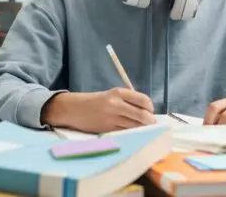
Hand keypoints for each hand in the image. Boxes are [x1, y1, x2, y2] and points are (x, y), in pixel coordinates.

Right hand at [41, 87, 156, 133]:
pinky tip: (132, 132)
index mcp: (118, 92)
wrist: (73, 109)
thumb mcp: (111, 95)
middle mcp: (115, 104)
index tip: (150, 111)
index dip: (150, 107)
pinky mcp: (107, 129)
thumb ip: (127, 101)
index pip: (143, 100)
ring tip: (144, 129)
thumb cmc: (94, 101)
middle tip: (152, 123)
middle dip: (150, 121)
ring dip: (142, 128)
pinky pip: (125, 132)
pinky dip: (131, 133)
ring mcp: (111, 118)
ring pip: (135, 126)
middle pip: (141, 115)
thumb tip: (146, 111)